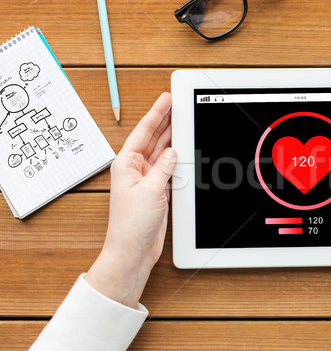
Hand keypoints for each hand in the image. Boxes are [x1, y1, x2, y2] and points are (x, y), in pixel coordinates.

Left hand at [87, 92, 175, 307]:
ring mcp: (146, 180)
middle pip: (153, 139)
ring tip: (183, 122)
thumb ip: (163, 168)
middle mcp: (135, 169)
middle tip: (177, 105)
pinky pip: (168, 169)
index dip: (156, 114)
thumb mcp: (151, 191)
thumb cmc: (132, 224)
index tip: (166, 99)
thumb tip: (172, 152)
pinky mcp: (156, 192)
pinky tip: (184, 151)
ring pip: (162, 153)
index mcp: (126, 164)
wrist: (133, 250)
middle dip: (165, 122)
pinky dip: (177, 161)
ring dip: (173, 140)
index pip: (143, 132)